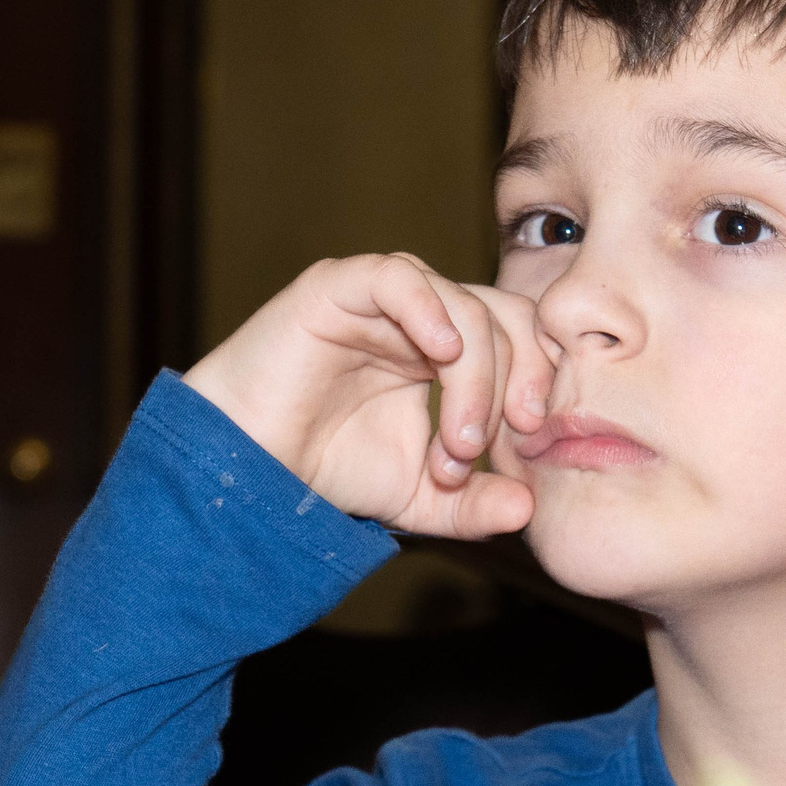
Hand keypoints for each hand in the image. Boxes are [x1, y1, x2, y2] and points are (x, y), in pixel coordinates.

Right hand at [181, 254, 553, 538]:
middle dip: (518, 378)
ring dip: (476, 378)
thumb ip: (474, 505)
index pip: (519, 339)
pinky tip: (442, 355)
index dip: (539, 379)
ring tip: (455, 444)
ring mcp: (380, 298)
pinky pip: (399, 277)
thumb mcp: (419, 500)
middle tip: (506, 437)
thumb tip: (528, 507)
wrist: (247, 470)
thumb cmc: (323, 471)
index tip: (536, 437)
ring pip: (463, 306)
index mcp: (444, 351)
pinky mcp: (338, 286)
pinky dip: (430, 310)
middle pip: (503, 317)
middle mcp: (420, 316)